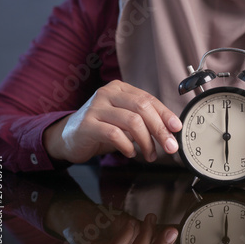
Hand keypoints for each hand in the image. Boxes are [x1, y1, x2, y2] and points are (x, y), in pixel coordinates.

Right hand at [43, 80, 181, 163]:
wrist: (68, 138)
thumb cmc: (101, 128)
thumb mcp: (124, 120)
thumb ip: (144, 121)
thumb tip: (171, 132)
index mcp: (120, 88)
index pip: (149, 99)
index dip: (165, 114)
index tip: (177, 128)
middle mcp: (107, 93)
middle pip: (142, 108)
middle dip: (160, 129)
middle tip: (169, 147)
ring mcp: (95, 107)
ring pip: (132, 121)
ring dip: (146, 141)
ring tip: (150, 155)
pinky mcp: (87, 124)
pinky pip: (114, 134)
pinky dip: (128, 146)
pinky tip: (131, 153)